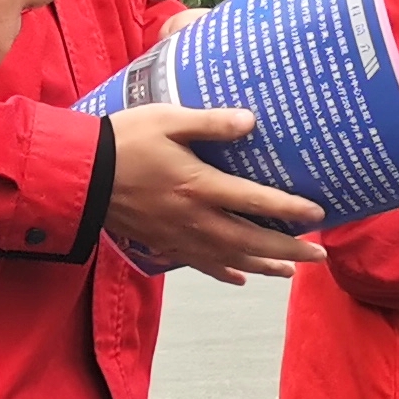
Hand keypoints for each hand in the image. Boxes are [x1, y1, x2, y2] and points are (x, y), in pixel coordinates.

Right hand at [104, 105, 327, 283]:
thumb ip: (211, 122)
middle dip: (289, 250)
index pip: (256, 202)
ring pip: (231, 259)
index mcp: (200, 186)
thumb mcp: (168, 120)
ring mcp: (179, 236)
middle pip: (252, 241)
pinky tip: (240, 278)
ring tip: (291, 271)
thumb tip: (251, 121)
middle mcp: (195, 219)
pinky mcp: (163, 244)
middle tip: (319, 255)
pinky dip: (225, 273)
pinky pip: (201, 265)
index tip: (319, 214)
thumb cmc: (124, 141)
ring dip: (264, 266)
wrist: (79, 176)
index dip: (290, 210)